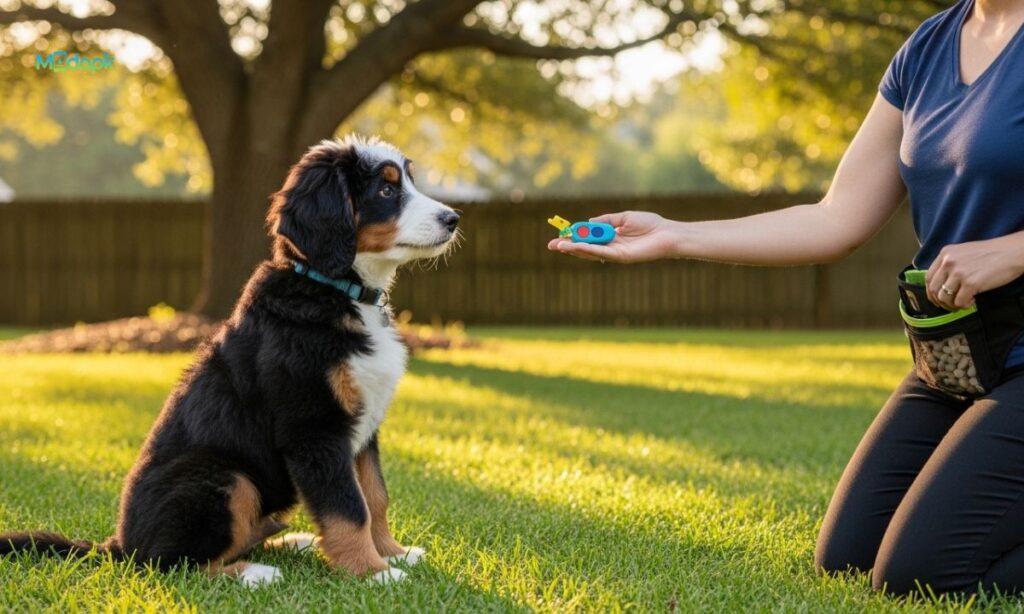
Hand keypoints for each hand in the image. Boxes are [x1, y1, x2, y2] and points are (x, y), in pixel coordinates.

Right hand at [546, 211, 678, 262]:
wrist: (668, 233)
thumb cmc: (650, 224)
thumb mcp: (624, 217)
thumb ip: (606, 220)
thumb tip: (588, 223)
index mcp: (611, 238)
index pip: (588, 238)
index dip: (574, 236)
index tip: (561, 233)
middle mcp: (611, 247)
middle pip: (586, 247)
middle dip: (568, 246)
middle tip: (552, 245)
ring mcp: (615, 254)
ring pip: (591, 252)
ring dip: (574, 249)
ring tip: (559, 246)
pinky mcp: (621, 257)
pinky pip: (601, 253)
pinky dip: (588, 249)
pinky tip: (576, 246)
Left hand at [926, 237, 1023, 309]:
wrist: (1012, 252)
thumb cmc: (992, 253)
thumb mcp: (964, 252)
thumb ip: (950, 264)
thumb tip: (941, 284)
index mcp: (945, 253)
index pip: (928, 277)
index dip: (931, 292)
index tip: (937, 299)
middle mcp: (949, 262)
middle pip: (933, 289)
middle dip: (940, 302)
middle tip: (950, 305)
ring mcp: (959, 272)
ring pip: (944, 298)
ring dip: (952, 305)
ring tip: (963, 303)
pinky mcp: (971, 283)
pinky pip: (959, 302)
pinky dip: (964, 305)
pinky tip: (972, 301)